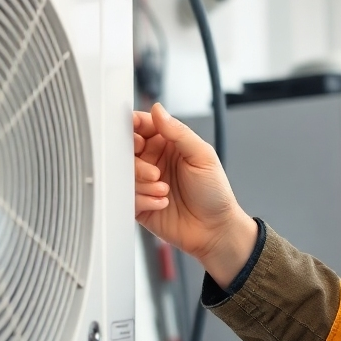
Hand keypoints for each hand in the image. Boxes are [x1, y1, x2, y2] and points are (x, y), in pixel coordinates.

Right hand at [134, 103, 256, 286]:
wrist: (215, 230)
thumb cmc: (214, 193)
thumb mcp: (202, 156)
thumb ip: (178, 132)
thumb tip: (158, 110)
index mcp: (167, 144)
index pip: (142, 126)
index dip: (134, 127)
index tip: (135, 135)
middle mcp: (153, 160)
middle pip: (126, 149)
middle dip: (137, 161)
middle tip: (154, 172)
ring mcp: (145, 182)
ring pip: (124, 174)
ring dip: (143, 183)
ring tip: (164, 190)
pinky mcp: (139, 204)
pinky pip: (127, 197)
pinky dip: (144, 200)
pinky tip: (163, 203)